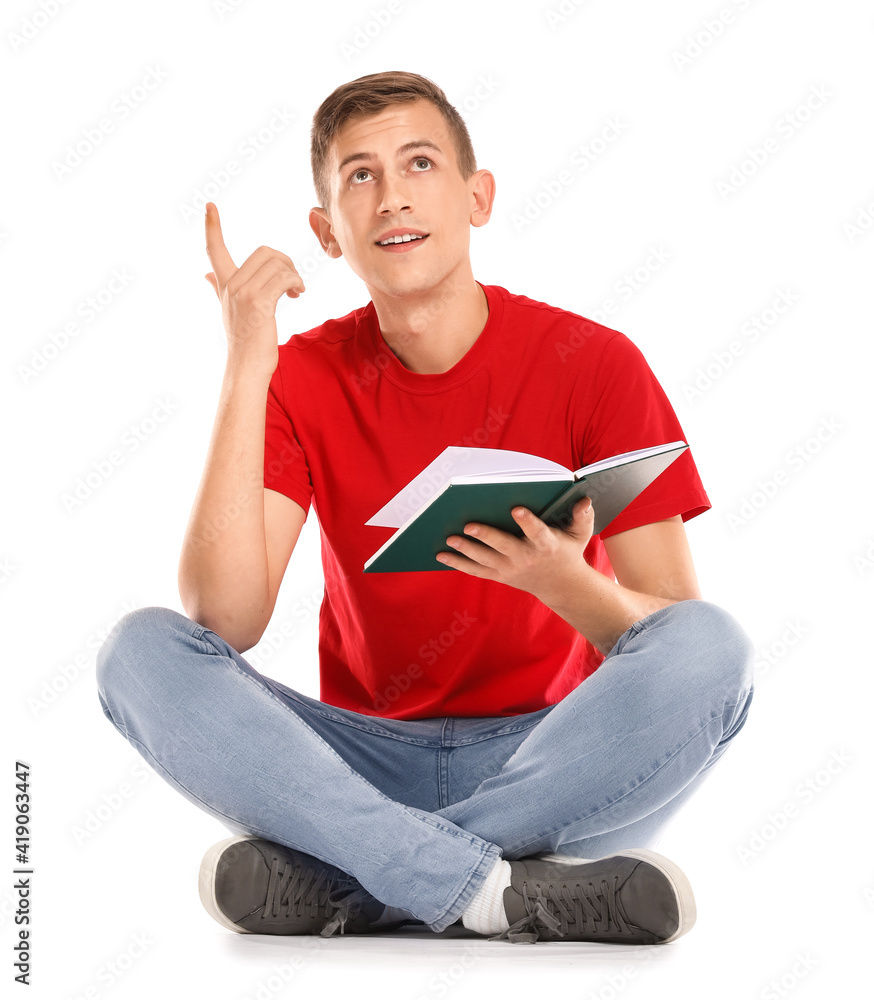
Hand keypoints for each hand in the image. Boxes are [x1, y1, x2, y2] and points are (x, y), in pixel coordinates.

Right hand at [204, 202, 304, 373]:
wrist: (247, 367)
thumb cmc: (244, 341)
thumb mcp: (228, 311)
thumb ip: (218, 289)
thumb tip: (206, 276)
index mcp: (224, 285)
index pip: (214, 250)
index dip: (212, 227)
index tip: (210, 205)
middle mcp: (231, 286)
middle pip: (264, 252)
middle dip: (285, 262)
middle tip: (292, 281)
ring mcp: (243, 293)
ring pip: (277, 265)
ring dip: (294, 275)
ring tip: (297, 290)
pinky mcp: (259, 303)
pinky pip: (283, 279)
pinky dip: (296, 283)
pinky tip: (298, 293)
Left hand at [436, 497, 595, 604]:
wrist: (561, 585)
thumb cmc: (568, 551)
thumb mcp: (581, 535)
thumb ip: (583, 516)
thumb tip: (584, 500)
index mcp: (546, 545)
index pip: (537, 532)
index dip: (527, 521)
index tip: (517, 509)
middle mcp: (526, 558)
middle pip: (503, 546)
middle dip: (486, 536)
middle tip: (468, 526)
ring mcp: (510, 569)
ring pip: (485, 559)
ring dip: (465, 550)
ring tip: (448, 538)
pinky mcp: (499, 575)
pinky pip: (475, 570)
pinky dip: (458, 563)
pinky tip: (441, 554)